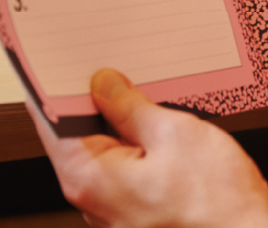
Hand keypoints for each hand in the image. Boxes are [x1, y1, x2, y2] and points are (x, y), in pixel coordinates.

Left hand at [27, 69, 267, 227]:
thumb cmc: (214, 200)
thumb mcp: (174, 132)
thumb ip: (130, 107)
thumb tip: (103, 85)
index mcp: (89, 178)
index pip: (53, 122)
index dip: (58, 86)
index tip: (66, 58)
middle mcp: (93, 198)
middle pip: (77, 135)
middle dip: (94, 98)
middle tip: (115, 61)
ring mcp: (114, 208)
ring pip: (104, 149)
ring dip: (120, 119)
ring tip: (146, 89)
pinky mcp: (136, 209)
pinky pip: (124, 165)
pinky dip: (134, 139)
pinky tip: (158, 121)